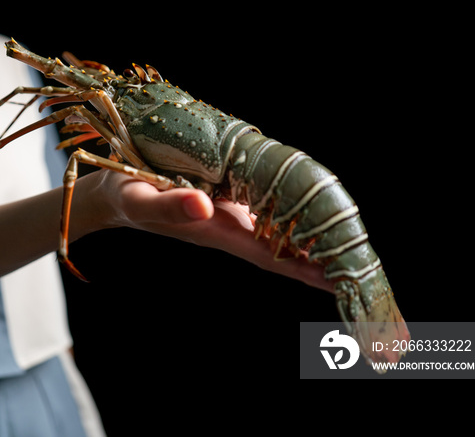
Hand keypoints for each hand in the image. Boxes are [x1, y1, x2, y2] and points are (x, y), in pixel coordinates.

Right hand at [90, 171, 331, 292]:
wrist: (112, 194)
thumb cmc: (122, 195)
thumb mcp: (140, 197)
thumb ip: (169, 204)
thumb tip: (204, 205)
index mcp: (215, 229)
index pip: (270, 255)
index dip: (304, 267)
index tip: (339, 280)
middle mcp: (229, 227)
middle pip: (282, 252)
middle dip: (319, 265)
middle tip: (362, 275)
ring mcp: (229, 218)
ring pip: (277, 236)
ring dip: (310, 246)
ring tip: (349, 253)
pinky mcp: (226, 203)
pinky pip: (266, 216)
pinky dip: (290, 222)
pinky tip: (308, 219)